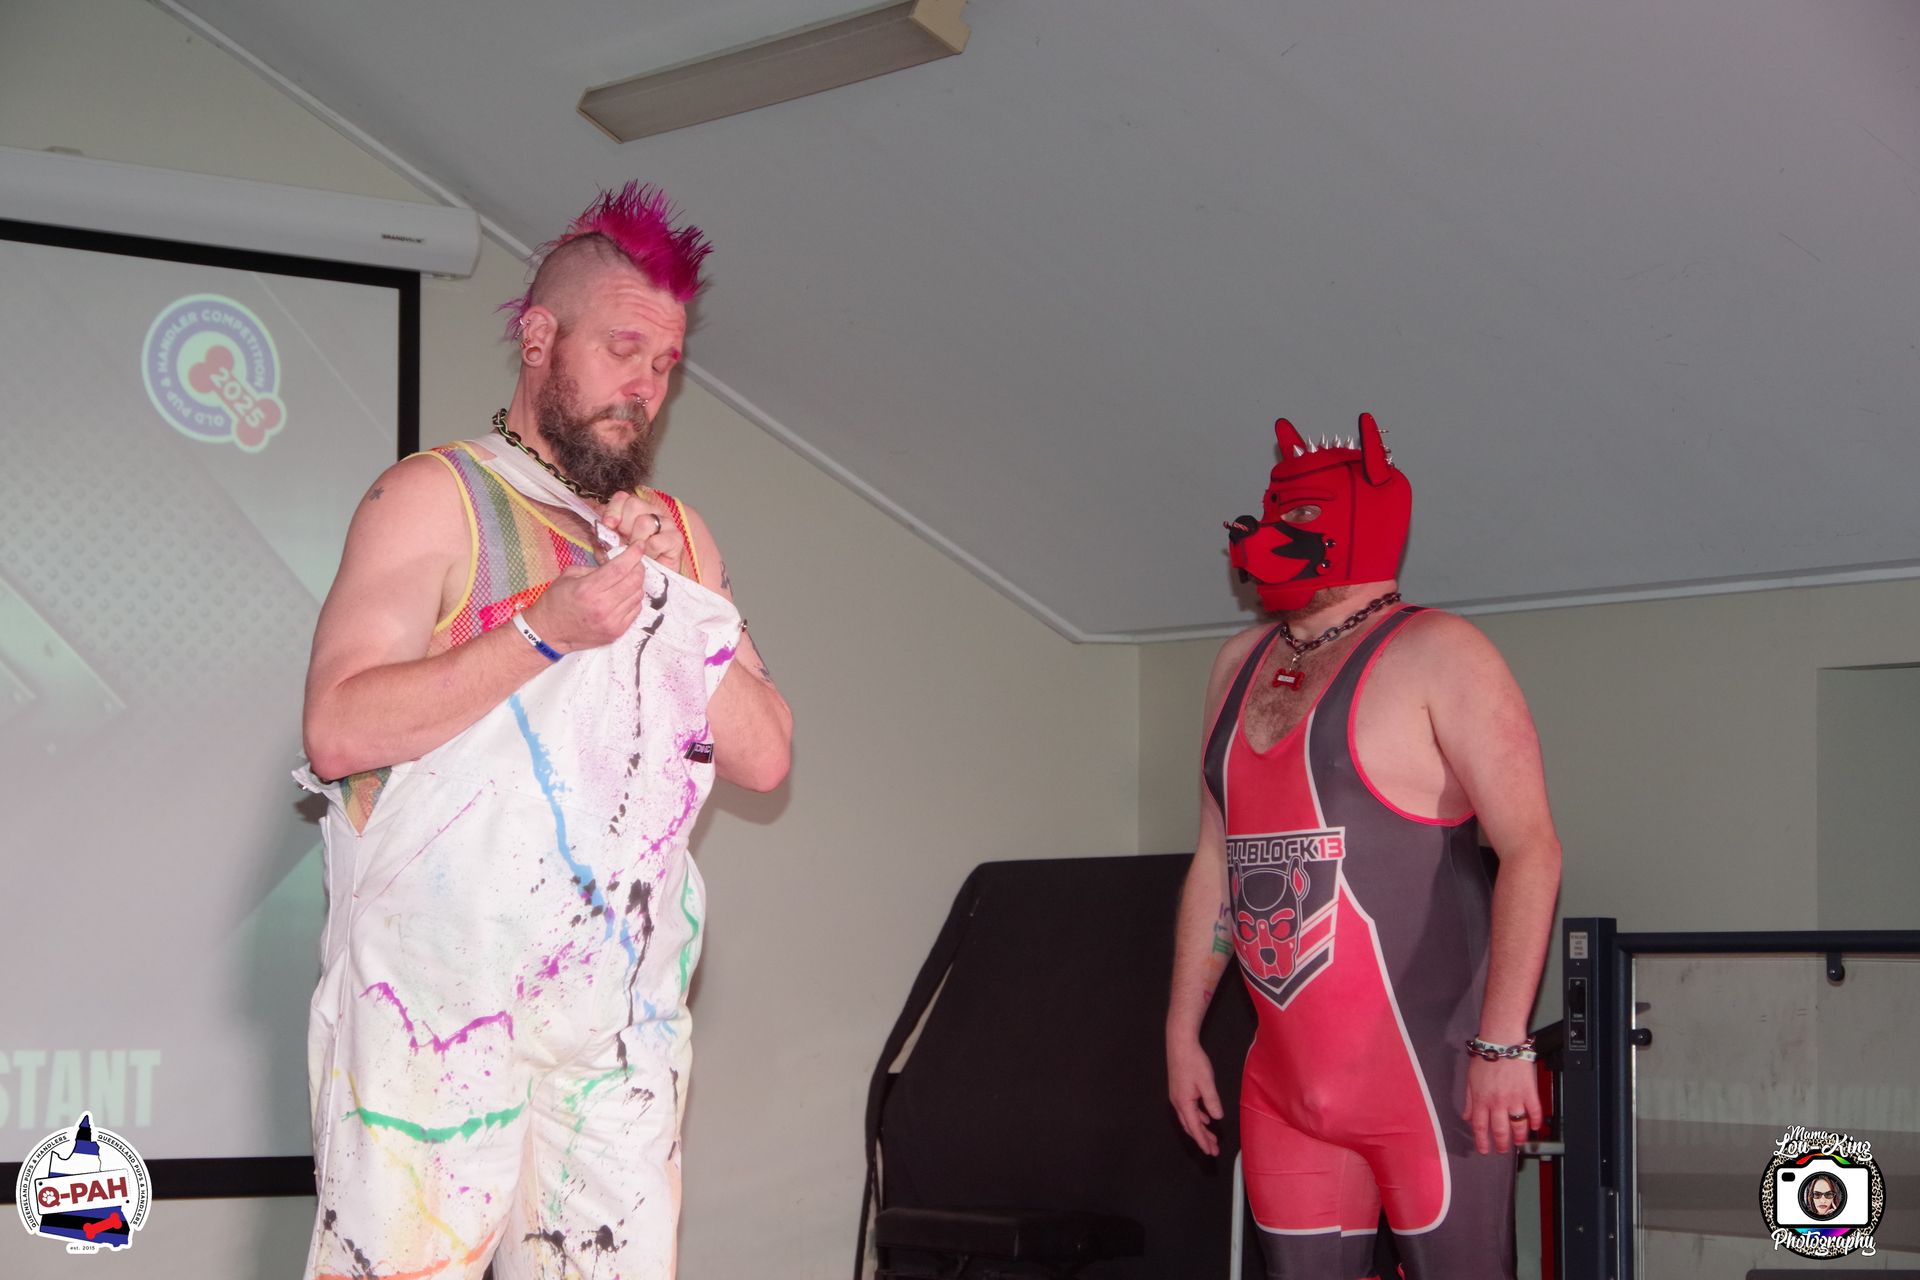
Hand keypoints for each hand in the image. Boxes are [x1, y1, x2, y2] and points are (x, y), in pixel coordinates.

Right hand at [520, 548, 652, 653]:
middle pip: (634, 581)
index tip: (639, 545)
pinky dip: (633, 599)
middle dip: (638, 567)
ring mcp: (612, 622)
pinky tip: (624, 595)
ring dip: (636, 583)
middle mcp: (603, 606)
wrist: (550, 633)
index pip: (620, 568)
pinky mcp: (617, 632)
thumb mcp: (569, 576)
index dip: (633, 554)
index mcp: (588, 589)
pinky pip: (635, 609)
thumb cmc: (556, 602)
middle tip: (634, 562)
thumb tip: (616, 562)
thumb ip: (594, 568)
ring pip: (638, 595)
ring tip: (626, 579)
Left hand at [601, 491, 684, 575]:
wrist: (649, 583)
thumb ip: (602, 536)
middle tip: (624, 542)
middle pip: (634, 504)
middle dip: (624, 525)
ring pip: (645, 521)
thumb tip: (595, 526)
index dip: (613, 510)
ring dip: (637, 541)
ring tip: (637, 552)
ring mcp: (666, 524)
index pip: (623, 497)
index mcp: (634, 511)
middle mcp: (651, 512)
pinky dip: (649, 552)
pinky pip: (656, 540)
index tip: (608, 525)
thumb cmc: (630, 564)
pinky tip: (649, 558)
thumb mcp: (609, 548)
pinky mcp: (675, 539)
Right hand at [1168, 1036, 1223, 1155]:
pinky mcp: (1179, 1090)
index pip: (1194, 1128)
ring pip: (1188, 1119)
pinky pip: (1188, 1110)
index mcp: (1184, 1102)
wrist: (1179, 1044)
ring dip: (1199, 1129)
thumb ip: (1212, 1101)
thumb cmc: (1193, 1061)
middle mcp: (1177, 1102)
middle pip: (1190, 1126)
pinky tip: (1205, 1118)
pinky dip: (1197, 1118)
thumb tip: (1217, 1117)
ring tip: (1211, 1138)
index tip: (1210, 1152)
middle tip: (1213, 1150)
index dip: (1203, 1141)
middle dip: (1202, 1139)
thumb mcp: (1206, 1082)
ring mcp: (1176, 1096)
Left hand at [1463, 1056, 1539, 1154]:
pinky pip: (1534, 1112)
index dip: (1482, 1141)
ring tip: (1519, 1142)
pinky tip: (1535, 1127)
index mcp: (1481, 1099)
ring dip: (1519, 1137)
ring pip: (1518, 1125)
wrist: (1502, 1042)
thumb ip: (1469, 1100)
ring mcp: (1514, 1098)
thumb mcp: (1470, 1079)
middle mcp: (1497, 1102)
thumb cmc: (1485, 1057)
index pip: (1480, 1127)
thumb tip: (1467, 1116)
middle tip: (1504, 1150)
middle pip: (1500, 1130)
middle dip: (1502, 1144)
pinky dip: (1535, 1122)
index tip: (1484, 1150)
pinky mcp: (1529, 1092)